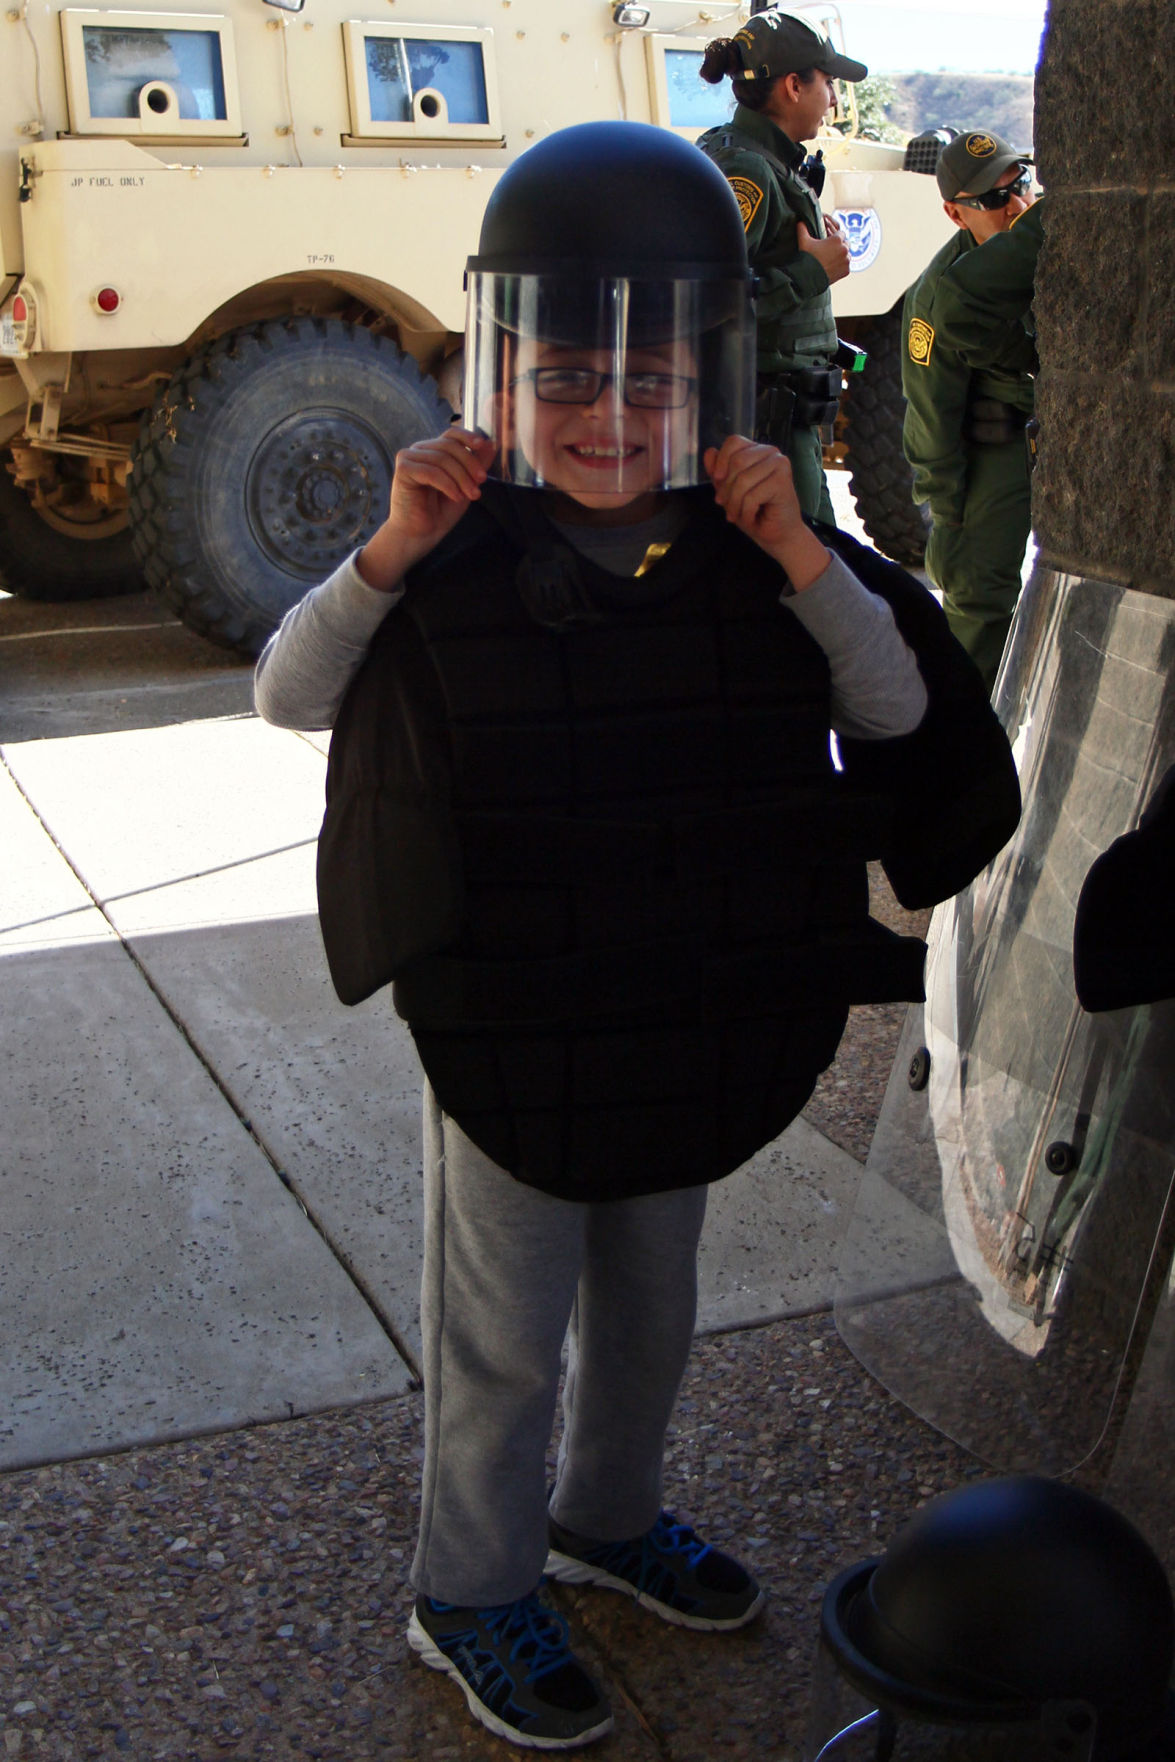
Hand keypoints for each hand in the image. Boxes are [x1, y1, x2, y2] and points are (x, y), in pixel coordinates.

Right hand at [357, 426, 494, 590]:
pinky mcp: (403, 469)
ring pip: (442, 459)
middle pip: (450, 446)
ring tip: (470, 495)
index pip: (452, 434)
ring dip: (461, 478)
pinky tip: (455, 497)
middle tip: (481, 483)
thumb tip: (492, 444)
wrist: (421, 534)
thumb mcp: (466, 485)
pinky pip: (430, 471)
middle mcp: (420, 450)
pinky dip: (447, 484)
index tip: (483, 446)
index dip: (468, 436)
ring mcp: (409, 458)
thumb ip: (477, 465)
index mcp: (434, 451)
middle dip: (470, 464)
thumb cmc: (440, 511)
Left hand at [704, 436, 829, 590]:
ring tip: (738, 516)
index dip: (721, 461)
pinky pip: (752, 495)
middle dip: (727, 490)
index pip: (734, 442)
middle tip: (728, 508)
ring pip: (743, 480)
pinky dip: (746, 512)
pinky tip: (752, 518)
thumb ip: (718, 472)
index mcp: (758, 451)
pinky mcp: (783, 481)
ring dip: (735, 504)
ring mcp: (780, 465)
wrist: (778, 535)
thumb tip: (709, 451)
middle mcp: (771, 452)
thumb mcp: (730, 491)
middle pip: (736, 462)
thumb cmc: (756, 512)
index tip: (717, 481)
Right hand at [797, 219, 850, 284]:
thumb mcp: (803, 241)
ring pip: (847, 255)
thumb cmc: (806, 258)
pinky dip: (842, 266)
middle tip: (831, 250)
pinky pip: (846, 266)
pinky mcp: (846, 271)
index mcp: (837, 239)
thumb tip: (800, 222)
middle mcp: (844, 249)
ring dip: (842, 255)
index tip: (830, 240)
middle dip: (840, 245)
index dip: (835, 236)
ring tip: (832, 258)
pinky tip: (833, 267)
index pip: (841, 233)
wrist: (808, 278)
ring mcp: (846, 261)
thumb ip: (802, 229)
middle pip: (846, 243)